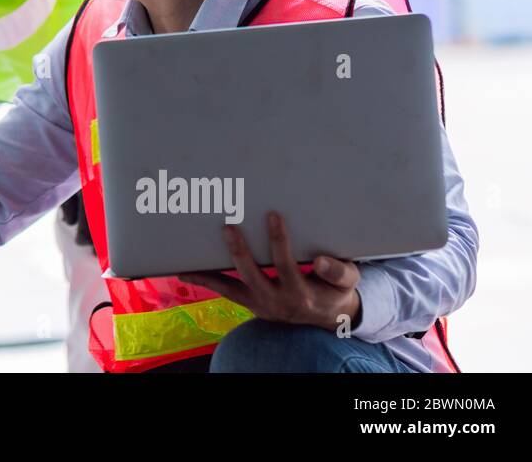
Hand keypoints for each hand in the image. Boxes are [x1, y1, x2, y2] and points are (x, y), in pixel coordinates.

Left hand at [180, 212, 361, 333]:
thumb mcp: (348, 282)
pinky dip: (204, 281)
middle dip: (240, 251)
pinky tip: (184, 270)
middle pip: (253, 275)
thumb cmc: (335, 290)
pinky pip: (224, 291)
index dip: (279, 242)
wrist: (327, 316)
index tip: (273, 215)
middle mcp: (276, 301)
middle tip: (228, 226)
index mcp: (301, 294)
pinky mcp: (248, 302)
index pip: (286, 265)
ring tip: (192, 257)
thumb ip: (339, 272)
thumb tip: (321, 261)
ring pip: (232, 287)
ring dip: (211, 272)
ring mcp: (259, 304)